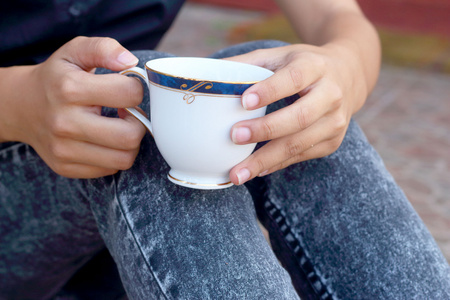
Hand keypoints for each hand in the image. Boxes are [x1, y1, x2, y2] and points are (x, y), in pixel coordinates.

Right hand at [5, 37, 145, 177]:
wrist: (21, 106)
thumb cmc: (57, 77)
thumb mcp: (76, 51)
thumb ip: (104, 48)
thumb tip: (130, 62)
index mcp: (70, 89)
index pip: (129, 95)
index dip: (136, 90)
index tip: (127, 90)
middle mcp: (65, 122)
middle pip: (130, 136)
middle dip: (138, 124)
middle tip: (128, 114)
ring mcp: (64, 149)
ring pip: (124, 158)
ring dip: (129, 143)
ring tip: (119, 128)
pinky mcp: (65, 167)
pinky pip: (110, 169)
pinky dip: (114, 156)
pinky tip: (105, 141)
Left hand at [227, 43, 369, 184]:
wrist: (348, 77)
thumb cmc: (304, 66)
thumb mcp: (281, 56)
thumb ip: (248, 64)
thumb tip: (208, 77)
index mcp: (315, 67)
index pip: (293, 79)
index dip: (270, 91)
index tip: (244, 101)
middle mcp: (331, 94)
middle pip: (299, 117)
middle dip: (265, 130)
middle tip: (234, 137)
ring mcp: (335, 122)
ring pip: (299, 144)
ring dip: (266, 160)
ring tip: (237, 173)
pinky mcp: (332, 142)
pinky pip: (300, 156)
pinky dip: (276, 165)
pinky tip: (255, 170)